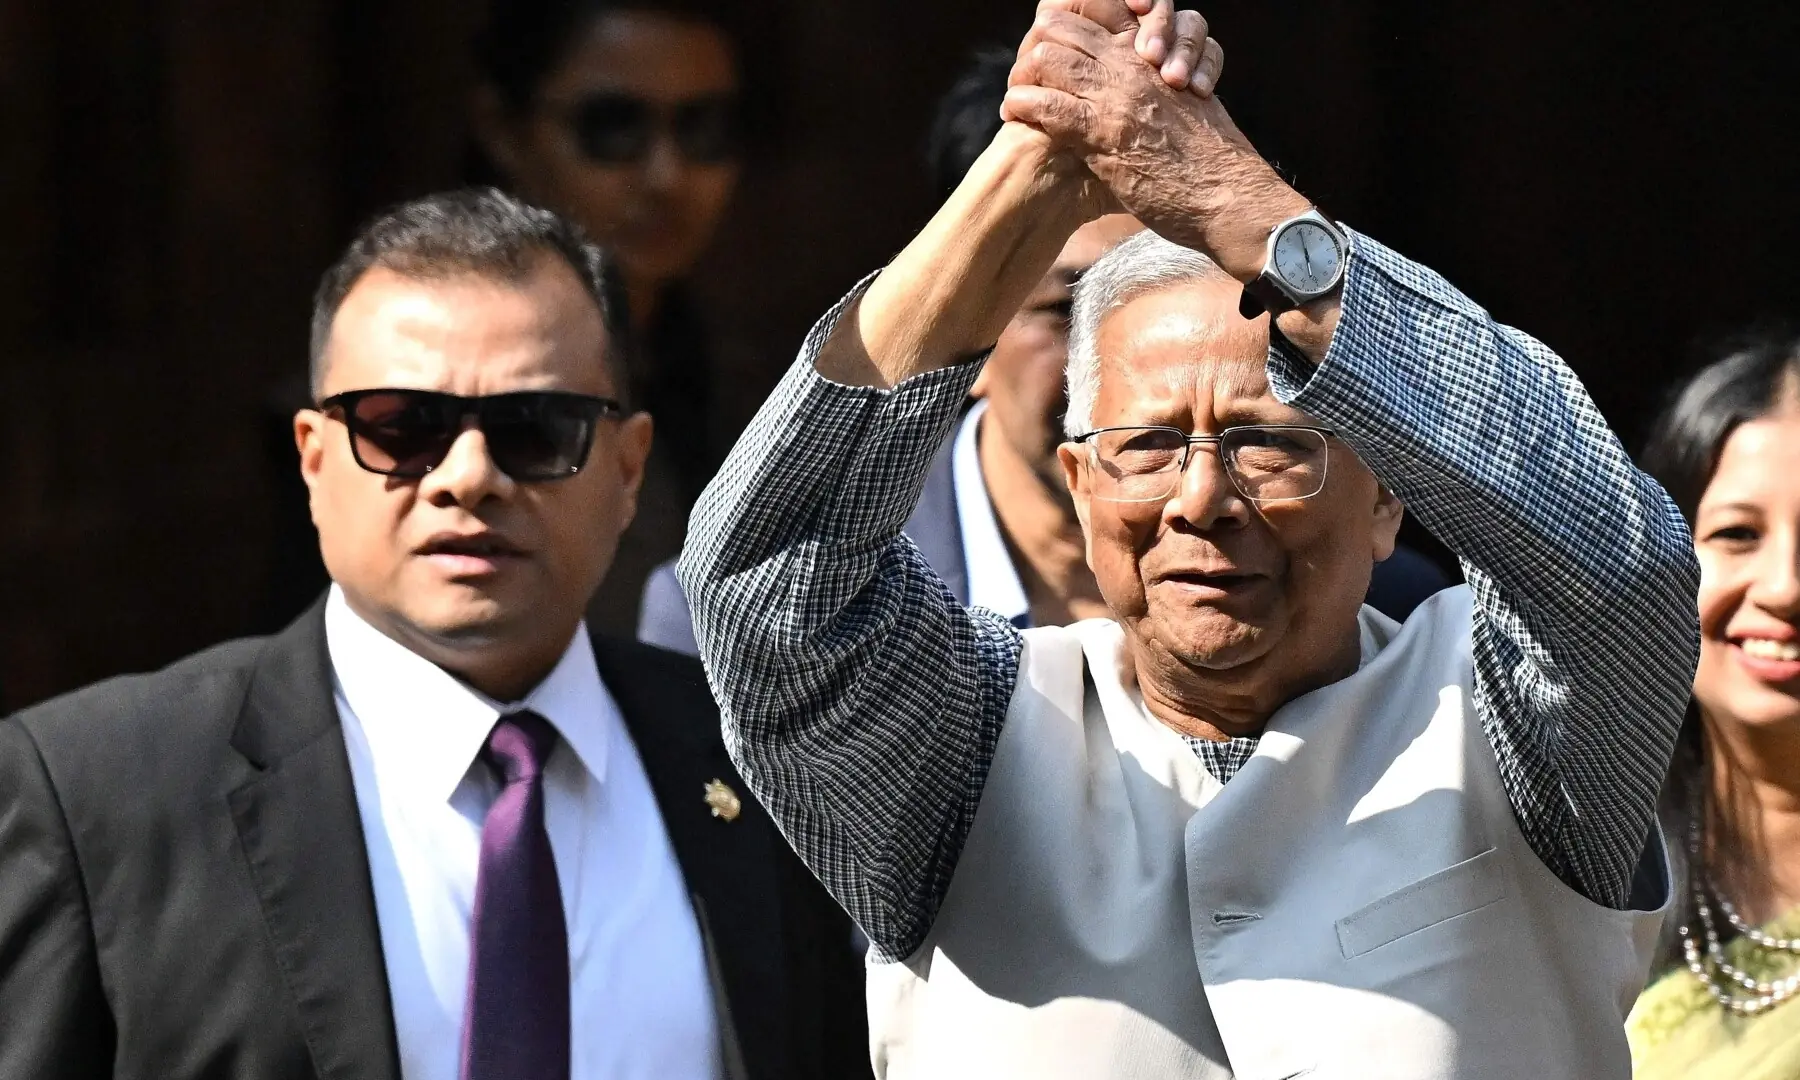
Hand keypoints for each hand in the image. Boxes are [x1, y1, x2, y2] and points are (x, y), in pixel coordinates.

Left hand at [1001, 6, 1309, 279]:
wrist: (1229, 197)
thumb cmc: (1212, 166)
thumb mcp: (1184, 111)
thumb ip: (1155, 95)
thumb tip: (1136, 102)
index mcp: (1153, 58)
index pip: (1098, 15)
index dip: (1068, 28)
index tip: (1055, 54)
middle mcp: (1132, 67)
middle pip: (1064, 28)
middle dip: (1039, 46)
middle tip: (1027, 73)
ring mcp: (1114, 98)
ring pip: (1048, 59)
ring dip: (1023, 75)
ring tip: (1017, 93)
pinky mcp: (1100, 134)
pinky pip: (1044, 104)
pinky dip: (1022, 105)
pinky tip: (1014, 113)